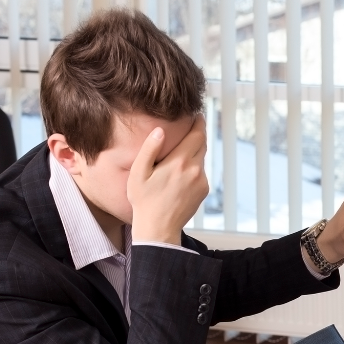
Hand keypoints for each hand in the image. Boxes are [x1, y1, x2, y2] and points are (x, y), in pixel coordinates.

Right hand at [129, 114, 207, 244]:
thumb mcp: (139, 173)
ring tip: (179, 153)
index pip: (196, 136)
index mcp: (179, 162)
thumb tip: (160, 130)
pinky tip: (179, 174)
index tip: (197, 115)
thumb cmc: (144, 201)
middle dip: (197, 134)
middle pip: (201, 145)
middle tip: (191, 126)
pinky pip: (200, 173)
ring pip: (201, 159)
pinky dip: (193, 168)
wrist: (159, 228)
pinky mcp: (204, 190)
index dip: (198, 123)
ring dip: (194, 153)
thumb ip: (150, 149)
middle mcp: (195, 170)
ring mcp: (202, 181)